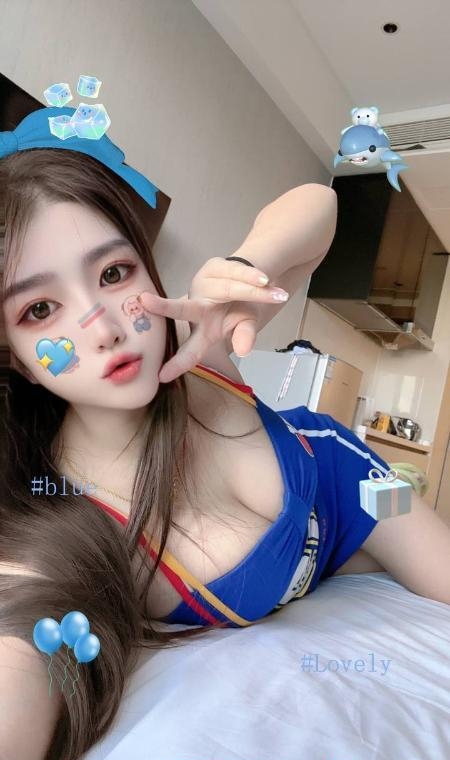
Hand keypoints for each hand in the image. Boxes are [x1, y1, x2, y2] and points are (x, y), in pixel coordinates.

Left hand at [138, 257, 288, 382]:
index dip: (178, 364)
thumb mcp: (246, 326)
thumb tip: (244, 350)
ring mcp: (204, 284)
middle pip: (183, 308)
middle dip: (165, 307)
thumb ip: (244, 336)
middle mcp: (198, 306)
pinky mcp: (214, 266)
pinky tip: (267, 281)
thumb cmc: (240, 310)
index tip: (161, 377)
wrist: (251, 282)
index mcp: (203, 329)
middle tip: (146, 301)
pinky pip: (238, 271)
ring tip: (277, 294)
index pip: (189, 349)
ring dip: (253, 291)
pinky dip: (255, 277)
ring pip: (229, 288)